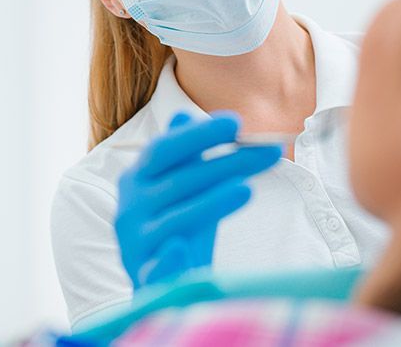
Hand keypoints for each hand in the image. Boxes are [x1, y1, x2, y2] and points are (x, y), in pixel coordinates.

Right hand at [115, 111, 281, 288]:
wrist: (155, 285)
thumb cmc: (174, 228)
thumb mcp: (181, 189)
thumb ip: (183, 157)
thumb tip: (184, 115)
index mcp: (138, 179)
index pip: (165, 150)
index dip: (198, 135)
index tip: (236, 123)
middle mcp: (131, 207)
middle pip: (178, 181)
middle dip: (225, 165)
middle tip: (268, 152)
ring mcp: (136, 243)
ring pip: (173, 220)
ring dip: (209, 203)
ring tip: (246, 189)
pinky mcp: (145, 278)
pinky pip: (156, 267)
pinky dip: (167, 258)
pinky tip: (181, 247)